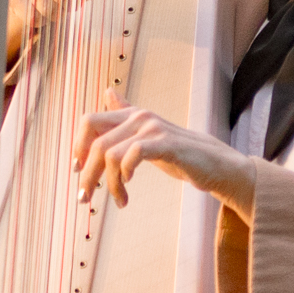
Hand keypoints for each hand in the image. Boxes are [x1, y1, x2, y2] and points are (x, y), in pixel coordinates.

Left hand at [75, 104, 252, 209]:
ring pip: (111, 154)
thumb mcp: (147, 135)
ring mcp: (153, 129)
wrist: (216, 165)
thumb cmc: (180, 154)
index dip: (78, 147)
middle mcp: (140, 117)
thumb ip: (125, 115)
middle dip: (87, 172)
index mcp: (131, 115)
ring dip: (109, 184)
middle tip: (85, 197)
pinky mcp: (166, 144)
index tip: (77, 170)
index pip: (89, 122)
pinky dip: (125, 175)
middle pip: (96, 142)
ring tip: (118, 200)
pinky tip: (129, 186)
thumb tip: (107, 92)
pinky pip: (133, 155)